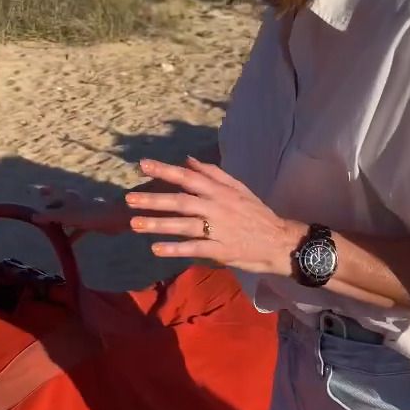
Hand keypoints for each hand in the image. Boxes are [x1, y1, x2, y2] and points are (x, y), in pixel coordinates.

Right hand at [32, 186, 129, 242]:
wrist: (113, 219)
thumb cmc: (88, 213)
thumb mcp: (66, 215)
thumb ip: (50, 216)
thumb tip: (33, 216)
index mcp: (67, 197)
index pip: (52, 191)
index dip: (44, 191)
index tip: (34, 190)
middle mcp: (74, 202)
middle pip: (58, 205)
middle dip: (50, 209)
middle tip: (39, 215)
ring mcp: (82, 212)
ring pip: (67, 218)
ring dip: (60, 224)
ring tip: (49, 231)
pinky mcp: (89, 222)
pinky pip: (77, 230)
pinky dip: (71, 236)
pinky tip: (66, 244)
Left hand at [124, 157, 303, 272]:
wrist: (280, 241)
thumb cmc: (256, 213)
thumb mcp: (238, 188)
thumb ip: (213, 174)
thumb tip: (188, 160)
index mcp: (220, 191)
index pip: (188, 177)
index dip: (165, 170)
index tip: (142, 164)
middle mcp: (217, 207)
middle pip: (181, 201)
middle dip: (153, 199)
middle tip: (129, 199)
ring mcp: (218, 229)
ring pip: (184, 225)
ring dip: (158, 224)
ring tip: (134, 224)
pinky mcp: (221, 250)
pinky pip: (194, 248)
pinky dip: (175, 249)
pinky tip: (156, 249)